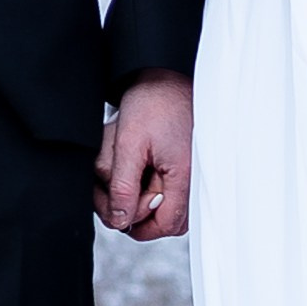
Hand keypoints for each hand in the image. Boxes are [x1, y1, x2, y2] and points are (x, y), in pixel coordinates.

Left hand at [94, 69, 192, 236]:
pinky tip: (135, 165)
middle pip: (166, 219)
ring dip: (139, 195)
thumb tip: (120, 220)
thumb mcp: (127, 144)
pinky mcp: (189, 170)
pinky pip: (169, 191)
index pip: (166, 224)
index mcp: (185, 175)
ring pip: (166, 206)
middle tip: (110, 184)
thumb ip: (122, 186)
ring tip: (121, 166)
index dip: (139, 227)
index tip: (117, 214)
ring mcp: (194, 175)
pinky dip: (147, 184)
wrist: (165, 78)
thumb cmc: (152, 103)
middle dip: (135, 207)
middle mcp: (196, 180)